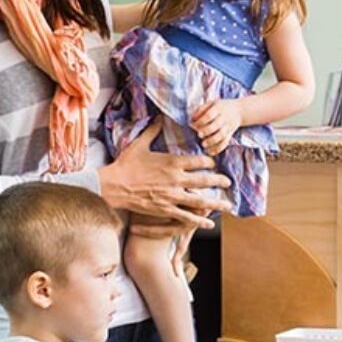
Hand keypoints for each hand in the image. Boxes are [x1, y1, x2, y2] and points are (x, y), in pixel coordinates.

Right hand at [100, 121, 232, 227]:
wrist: (113, 185)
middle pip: (205, 180)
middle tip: (228, 183)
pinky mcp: (165, 209)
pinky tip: (209, 224)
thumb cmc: (125, 164)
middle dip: (219, 181)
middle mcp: (176, 178)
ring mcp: (172, 195)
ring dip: (216, 203)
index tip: (215, 164)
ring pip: (200, 200)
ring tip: (227, 205)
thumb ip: (152, 131)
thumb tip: (159, 117)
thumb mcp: (139, 144)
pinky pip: (186, 216)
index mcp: (172, 162)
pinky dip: (199, 220)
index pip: (199, 161)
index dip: (210, 162)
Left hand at [191, 98, 242, 155]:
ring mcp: (228, 127)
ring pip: (221, 135)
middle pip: (216, 125)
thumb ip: (201, 109)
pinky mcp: (230, 135)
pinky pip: (225, 143)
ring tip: (204, 144)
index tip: (193, 125)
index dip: (200, 121)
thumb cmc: (221, 107)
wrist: (239, 111)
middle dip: (206, 131)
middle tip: (199, 135)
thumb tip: (191, 119)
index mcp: (218, 108)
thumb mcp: (211, 103)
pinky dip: (218, 148)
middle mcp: (224, 118)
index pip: (209, 115)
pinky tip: (210, 152)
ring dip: (212, 141)